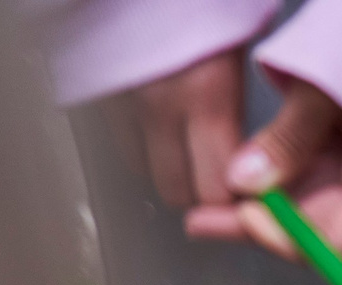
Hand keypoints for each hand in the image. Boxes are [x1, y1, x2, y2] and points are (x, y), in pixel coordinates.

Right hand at [119, 49, 247, 213]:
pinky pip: (112, 134)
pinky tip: (150, 118)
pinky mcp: (90, 85)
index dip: (233, 192)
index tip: (244, 183)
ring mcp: (119, 96)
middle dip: (196, 187)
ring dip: (161, 163)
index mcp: (208, 94)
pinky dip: (132, 137)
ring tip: (181, 141)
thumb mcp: (238, 34)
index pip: (218, 188)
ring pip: (139, 167)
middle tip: (212, 169)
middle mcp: (159, 105)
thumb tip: (251, 146)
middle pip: (176, 189)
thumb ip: (238, 95)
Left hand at [185, 79, 341, 262]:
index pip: (340, 242)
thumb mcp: (323, 85)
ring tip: (211, 204)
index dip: (289, 238)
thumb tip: (242, 185)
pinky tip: (243, 174)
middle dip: (263, 226)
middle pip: (322, 232)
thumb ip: (287, 138)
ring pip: (313, 209)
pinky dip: (278, 181)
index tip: (242, 213)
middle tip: (202, 220)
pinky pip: (314, 183)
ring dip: (265, 206)